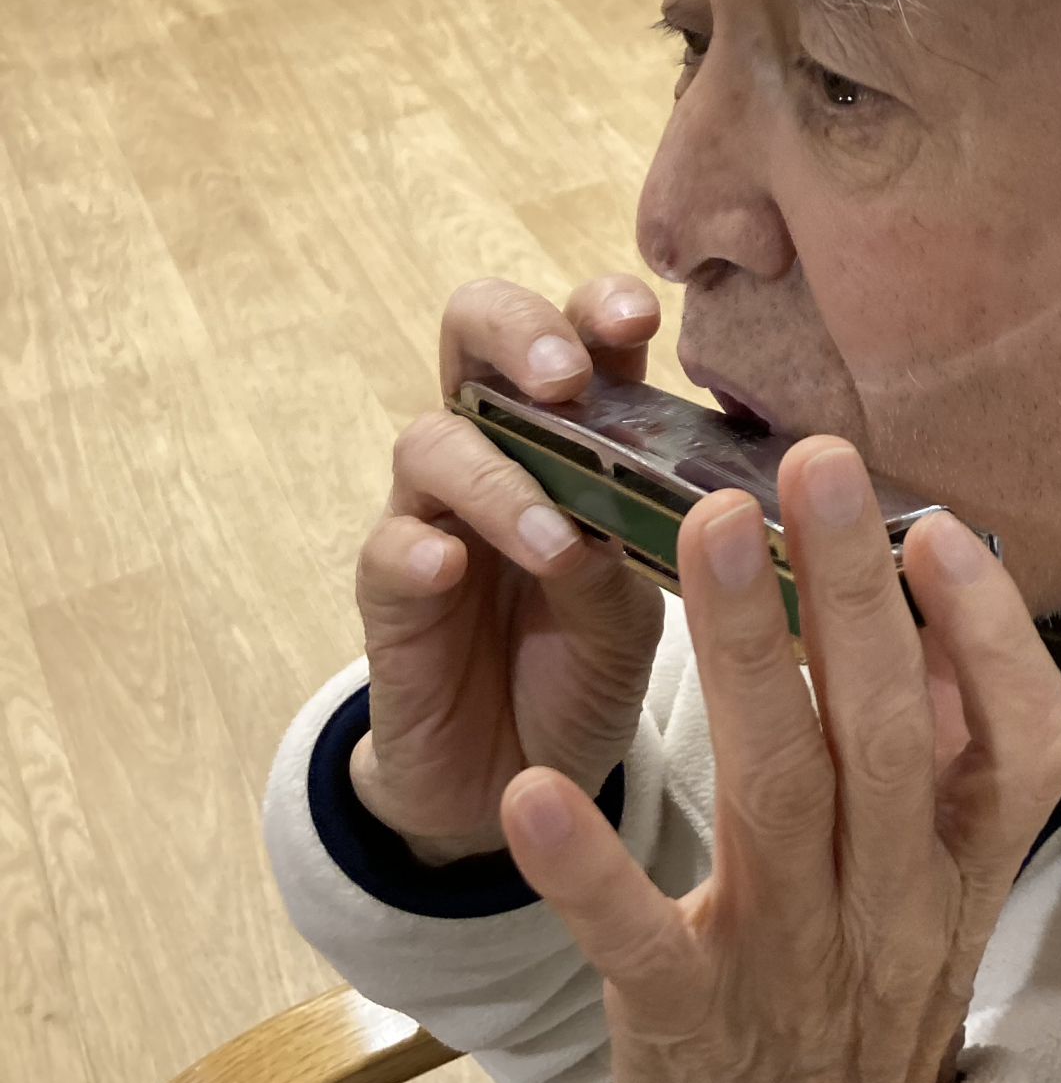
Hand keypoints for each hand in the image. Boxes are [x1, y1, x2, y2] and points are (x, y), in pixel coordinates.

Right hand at [350, 275, 667, 862]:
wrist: (519, 775)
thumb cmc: (584, 663)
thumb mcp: (636, 606)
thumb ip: (635, 541)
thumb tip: (649, 496)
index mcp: (573, 432)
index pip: (577, 333)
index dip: (598, 306)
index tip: (639, 318)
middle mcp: (496, 449)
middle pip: (473, 333)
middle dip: (517, 332)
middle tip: (565, 378)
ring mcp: (435, 513)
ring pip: (431, 442)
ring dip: (499, 482)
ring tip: (556, 544)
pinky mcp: (390, 591)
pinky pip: (388, 548)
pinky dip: (419, 550)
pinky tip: (449, 569)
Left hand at [499, 437, 1060, 1082]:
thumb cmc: (863, 1029)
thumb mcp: (937, 908)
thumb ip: (948, 773)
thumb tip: (949, 595)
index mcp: (960, 879)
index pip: (1024, 747)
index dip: (991, 635)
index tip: (939, 523)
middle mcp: (893, 914)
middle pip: (886, 735)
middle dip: (853, 591)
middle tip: (813, 460)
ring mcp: (792, 972)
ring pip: (780, 797)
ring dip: (745, 659)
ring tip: (705, 533)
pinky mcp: (687, 1030)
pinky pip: (640, 940)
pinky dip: (590, 869)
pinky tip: (538, 789)